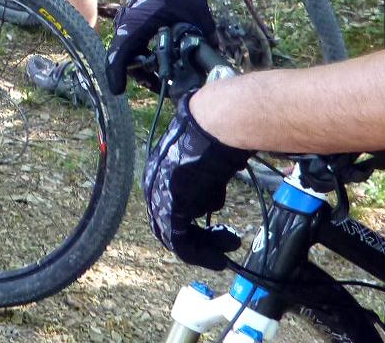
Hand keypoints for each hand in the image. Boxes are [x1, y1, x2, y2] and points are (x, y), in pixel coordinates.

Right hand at [105, 0, 214, 94]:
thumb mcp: (198, 20)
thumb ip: (205, 41)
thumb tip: (212, 64)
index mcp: (138, 23)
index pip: (120, 52)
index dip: (116, 74)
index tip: (118, 91)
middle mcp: (128, 22)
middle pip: (122, 56)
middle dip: (138, 75)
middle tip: (158, 88)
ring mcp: (128, 20)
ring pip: (125, 50)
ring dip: (139, 66)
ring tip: (161, 78)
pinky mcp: (132, 21)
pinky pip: (130, 43)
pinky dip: (140, 56)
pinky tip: (158, 63)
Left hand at [141, 96, 249, 269]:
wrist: (212, 127)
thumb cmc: (216, 134)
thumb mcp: (209, 158)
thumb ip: (207, 177)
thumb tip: (219, 182)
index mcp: (159, 169)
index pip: (169, 204)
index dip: (192, 219)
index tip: (216, 226)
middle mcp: (153, 184)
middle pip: (170, 222)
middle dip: (200, 237)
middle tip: (225, 240)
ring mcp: (158, 197)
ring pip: (176, 236)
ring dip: (206, 246)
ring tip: (231, 242)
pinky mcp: (168, 209)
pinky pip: (180, 243)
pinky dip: (202, 254)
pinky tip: (221, 258)